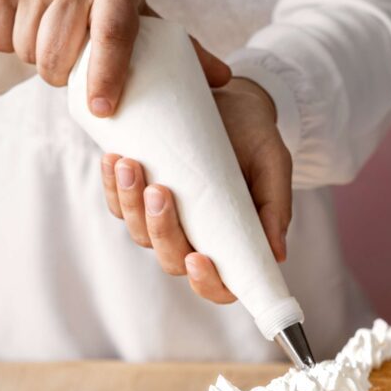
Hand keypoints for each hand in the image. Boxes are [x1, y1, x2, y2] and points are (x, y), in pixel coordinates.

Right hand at [0, 0, 229, 113]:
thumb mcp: (127, 0)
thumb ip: (172, 42)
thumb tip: (226, 79)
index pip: (116, 34)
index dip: (109, 76)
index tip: (103, 109)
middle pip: (62, 58)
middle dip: (58, 72)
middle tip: (62, 55)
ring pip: (29, 51)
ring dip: (30, 54)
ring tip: (40, 29)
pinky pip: (1, 36)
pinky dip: (3, 38)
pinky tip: (14, 16)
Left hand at [100, 77, 292, 301]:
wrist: (231, 104)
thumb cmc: (256, 140)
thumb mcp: (273, 166)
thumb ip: (276, 207)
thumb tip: (278, 254)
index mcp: (231, 245)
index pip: (218, 287)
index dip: (206, 282)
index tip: (197, 257)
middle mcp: (195, 240)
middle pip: (171, 258)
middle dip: (161, 229)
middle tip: (160, 189)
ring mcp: (164, 220)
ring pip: (140, 233)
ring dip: (131, 204)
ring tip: (131, 164)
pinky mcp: (140, 196)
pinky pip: (118, 204)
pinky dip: (112, 186)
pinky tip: (115, 160)